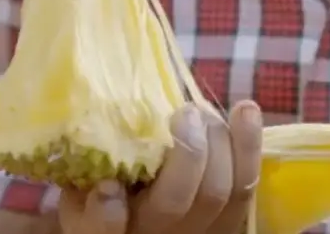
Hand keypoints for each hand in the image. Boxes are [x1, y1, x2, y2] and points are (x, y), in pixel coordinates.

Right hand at [58, 101, 262, 233]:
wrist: (153, 222)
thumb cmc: (107, 194)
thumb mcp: (80, 194)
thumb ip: (83, 180)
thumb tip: (105, 171)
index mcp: (113, 229)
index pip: (102, 232)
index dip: (106, 215)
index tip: (108, 186)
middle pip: (175, 201)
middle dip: (187, 150)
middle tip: (183, 114)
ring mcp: (197, 230)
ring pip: (219, 191)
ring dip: (218, 140)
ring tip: (201, 113)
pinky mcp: (229, 220)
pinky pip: (247, 185)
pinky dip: (248, 143)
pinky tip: (244, 109)